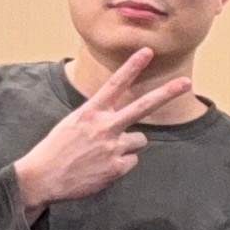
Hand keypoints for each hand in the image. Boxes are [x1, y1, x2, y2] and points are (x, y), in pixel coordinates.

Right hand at [12, 48, 197, 213]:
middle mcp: (105, 126)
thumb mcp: (73, 123)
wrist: (42, 178)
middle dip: (166, 93)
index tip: (147, 51)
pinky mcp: (118, 167)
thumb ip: (97, 117)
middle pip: (143, 106)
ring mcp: (113, 146)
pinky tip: (103, 167)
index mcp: (90, 112)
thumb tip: (119, 121)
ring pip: (139, 139)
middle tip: (186, 83)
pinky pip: (132, 160)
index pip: (115, 84)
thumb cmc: (56, 149)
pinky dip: (121, 164)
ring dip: (128, 144)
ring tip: (104, 152)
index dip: (132, 67)